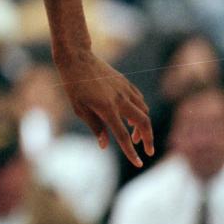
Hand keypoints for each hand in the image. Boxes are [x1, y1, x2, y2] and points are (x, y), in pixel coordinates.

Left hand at [54, 48, 153, 166]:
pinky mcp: (126, 83)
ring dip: (143, 126)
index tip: (138, 163)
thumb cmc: (74, 86)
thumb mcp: (80, 109)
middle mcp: (120, 100)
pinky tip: (133, 116)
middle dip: (148, 139)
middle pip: (143, 123)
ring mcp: (125, 90)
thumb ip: (96, 127)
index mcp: (107, 108)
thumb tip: (105, 146)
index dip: (131, 152)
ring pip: (144, 111)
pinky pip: (139, 100)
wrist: (77, 59)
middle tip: (148, 151)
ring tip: (135, 136)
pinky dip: (141, 110)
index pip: (122, 136)